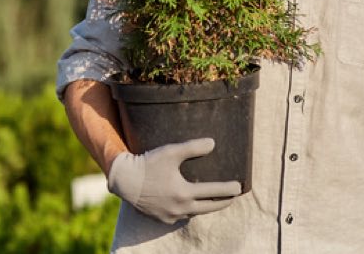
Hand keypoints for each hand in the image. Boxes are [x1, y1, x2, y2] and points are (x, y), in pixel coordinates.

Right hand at [107, 138, 241, 224]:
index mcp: (184, 193)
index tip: (239, 187)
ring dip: (206, 207)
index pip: (213, 192)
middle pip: (208, 207)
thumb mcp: (170, 152)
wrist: (124, 181)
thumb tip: (213, 143)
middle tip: (232, 197)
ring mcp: (171, 216)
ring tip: (214, 199)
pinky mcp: (163, 219)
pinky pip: (182, 216)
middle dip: (223, 202)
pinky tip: (192, 204)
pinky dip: (190, 211)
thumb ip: (193, 147)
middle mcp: (180, 208)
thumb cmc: (148, 164)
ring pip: (195, 213)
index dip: (228, 190)